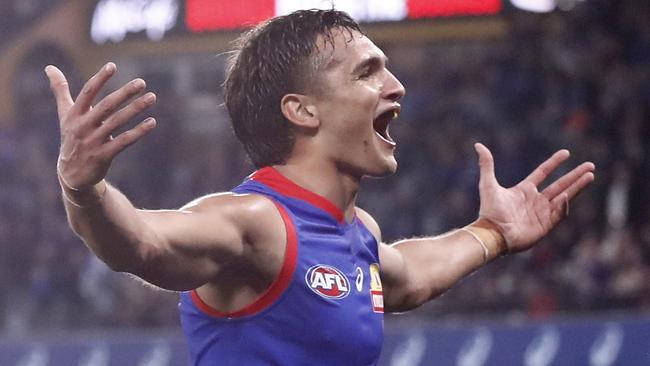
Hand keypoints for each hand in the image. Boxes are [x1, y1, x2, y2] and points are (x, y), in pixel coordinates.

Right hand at [46, 62, 156, 190]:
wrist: (71, 174)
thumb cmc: (71, 137)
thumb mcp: (64, 114)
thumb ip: (60, 90)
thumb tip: (49, 67)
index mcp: (74, 114)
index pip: (87, 93)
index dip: (99, 79)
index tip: (112, 65)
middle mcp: (83, 126)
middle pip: (106, 106)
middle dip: (124, 93)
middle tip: (142, 82)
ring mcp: (93, 141)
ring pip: (118, 122)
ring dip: (136, 109)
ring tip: (152, 97)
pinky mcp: (104, 155)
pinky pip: (124, 141)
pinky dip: (139, 131)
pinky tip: (152, 122)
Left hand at [474, 143, 594, 252]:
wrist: (493, 233)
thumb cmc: (489, 210)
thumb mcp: (487, 184)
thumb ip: (486, 165)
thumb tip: (478, 145)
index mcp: (524, 190)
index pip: (543, 173)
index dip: (554, 163)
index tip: (566, 153)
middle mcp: (535, 200)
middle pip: (560, 185)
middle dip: (575, 175)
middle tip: (590, 166)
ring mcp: (542, 213)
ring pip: (565, 197)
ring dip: (577, 187)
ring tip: (590, 176)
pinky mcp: (545, 225)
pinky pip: (559, 213)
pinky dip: (564, 205)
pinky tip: (567, 195)